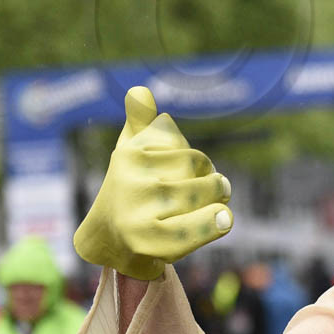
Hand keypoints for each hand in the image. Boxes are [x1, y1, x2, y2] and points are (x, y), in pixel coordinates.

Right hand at [73, 86, 232, 279]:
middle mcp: (130, 177)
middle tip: (217, 194)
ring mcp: (138, 208)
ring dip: (219, 201)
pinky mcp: (150, 239)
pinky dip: (216, 222)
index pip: (185, 146)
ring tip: (217, 210)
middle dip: (213, 182)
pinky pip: (197, 225)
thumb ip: (141, 123)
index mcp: (130, 152)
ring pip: (203, 192)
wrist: (109, 243)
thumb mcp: (132, 154)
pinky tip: (224, 219)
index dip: (198, 164)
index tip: (194, 176)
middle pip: (197, 166)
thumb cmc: (131, 193)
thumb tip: (141, 91)